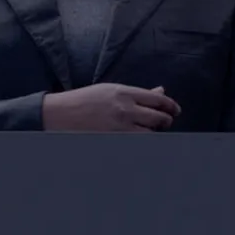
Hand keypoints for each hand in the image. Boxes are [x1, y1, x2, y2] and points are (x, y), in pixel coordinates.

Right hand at [42, 84, 181, 132]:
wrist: (58, 114)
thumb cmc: (85, 100)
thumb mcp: (111, 90)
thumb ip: (137, 93)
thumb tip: (161, 92)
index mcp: (124, 92)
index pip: (158, 100)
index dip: (171, 106)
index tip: (175, 110)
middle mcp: (125, 108)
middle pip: (159, 117)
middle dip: (166, 121)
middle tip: (165, 122)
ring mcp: (120, 126)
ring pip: (151, 133)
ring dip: (155, 133)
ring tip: (152, 131)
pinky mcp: (114, 139)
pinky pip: (138, 143)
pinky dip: (144, 142)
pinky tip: (141, 140)